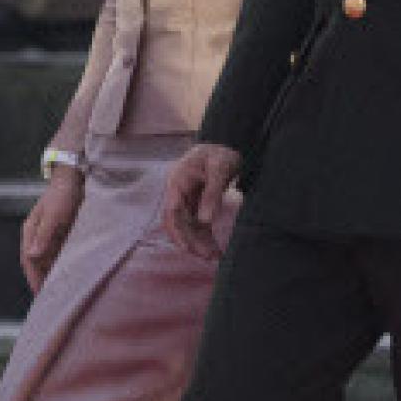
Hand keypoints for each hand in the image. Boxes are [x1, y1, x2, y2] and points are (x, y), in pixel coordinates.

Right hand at [20, 166, 84, 292]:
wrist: (74, 179)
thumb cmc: (62, 195)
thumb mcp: (54, 215)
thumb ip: (43, 235)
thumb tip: (32, 256)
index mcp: (30, 231)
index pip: (28, 260)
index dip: (33, 278)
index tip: (40, 294)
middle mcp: (37, 235)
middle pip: (37, 263)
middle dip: (41, 280)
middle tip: (50, 300)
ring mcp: (49, 235)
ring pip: (48, 260)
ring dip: (52, 274)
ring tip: (61, 292)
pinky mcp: (61, 234)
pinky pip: (60, 254)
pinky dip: (63, 265)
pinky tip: (71, 275)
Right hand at [163, 143, 241, 259]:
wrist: (227, 143)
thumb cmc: (222, 153)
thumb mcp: (220, 170)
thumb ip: (212, 194)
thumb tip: (205, 220)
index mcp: (178, 181)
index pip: (172, 211)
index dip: (177, 231)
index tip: (188, 248)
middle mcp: (178, 192)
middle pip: (178, 222)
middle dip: (190, 241)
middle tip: (207, 256)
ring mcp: (187, 198)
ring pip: (187, 226)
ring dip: (198, 242)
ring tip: (214, 256)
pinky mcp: (197, 203)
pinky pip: (197, 224)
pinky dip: (204, 236)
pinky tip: (214, 248)